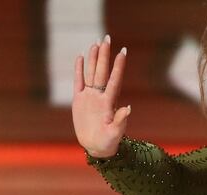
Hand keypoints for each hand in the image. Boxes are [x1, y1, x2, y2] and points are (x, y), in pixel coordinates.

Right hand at [72, 35, 130, 158]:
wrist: (96, 146)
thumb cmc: (109, 141)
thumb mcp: (115, 133)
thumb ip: (121, 121)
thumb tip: (128, 108)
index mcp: (109, 102)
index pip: (114, 80)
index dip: (118, 66)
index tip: (123, 52)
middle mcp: (100, 96)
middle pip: (102, 71)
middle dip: (104, 55)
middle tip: (107, 38)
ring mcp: (90, 97)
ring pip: (91, 73)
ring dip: (93, 59)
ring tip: (96, 43)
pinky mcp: (79, 100)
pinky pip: (79, 82)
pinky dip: (79, 70)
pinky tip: (80, 57)